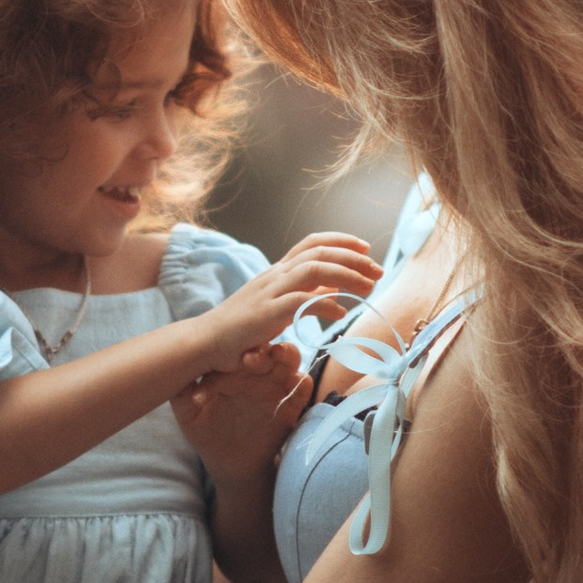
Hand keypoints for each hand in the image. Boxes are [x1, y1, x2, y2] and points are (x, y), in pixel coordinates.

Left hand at [173, 342, 311, 479]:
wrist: (229, 465)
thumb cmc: (207, 434)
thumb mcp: (189, 415)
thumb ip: (181, 393)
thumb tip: (170, 372)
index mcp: (230, 369)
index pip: (235, 350)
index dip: (232, 350)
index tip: (226, 356)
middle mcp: (254, 373)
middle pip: (263, 348)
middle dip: (261, 348)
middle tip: (251, 357)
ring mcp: (274, 387)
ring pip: (288, 360)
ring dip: (287, 354)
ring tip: (279, 356)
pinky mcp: (291, 406)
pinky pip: (302, 387)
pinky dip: (302, 382)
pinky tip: (296, 383)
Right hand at [203, 234, 381, 375]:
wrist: (204, 341)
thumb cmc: (239, 327)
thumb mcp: (275, 305)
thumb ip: (303, 293)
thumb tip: (333, 287)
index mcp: (276, 271)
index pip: (311, 243)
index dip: (340, 241)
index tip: (365, 248)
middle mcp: (274, 275)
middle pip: (319, 253)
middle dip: (354, 259)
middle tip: (379, 270)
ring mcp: (269, 292)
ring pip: (314, 270)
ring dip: (347, 275)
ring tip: (369, 287)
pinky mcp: (266, 314)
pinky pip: (300, 301)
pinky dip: (324, 303)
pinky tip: (340, 312)